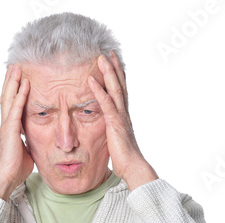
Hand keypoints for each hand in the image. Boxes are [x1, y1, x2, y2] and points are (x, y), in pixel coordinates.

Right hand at [0, 64, 33, 199]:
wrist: (4, 180)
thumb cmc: (15, 169)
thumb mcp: (26, 151)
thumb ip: (29, 142)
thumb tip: (35, 141)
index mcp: (10, 129)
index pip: (11, 105)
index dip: (14, 90)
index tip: (18, 77)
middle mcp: (6, 124)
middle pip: (7, 97)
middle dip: (11, 81)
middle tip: (15, 65)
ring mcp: (6, 127)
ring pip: (8, 99)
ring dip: (13, 82)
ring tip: (16, 68)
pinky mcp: (10, 131)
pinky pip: (15, 110)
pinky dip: (20, 96)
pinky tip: (24, 85)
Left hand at [88, 52, 157, 190]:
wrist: (133, 167)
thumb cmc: (124, 158)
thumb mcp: (114, 140)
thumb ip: (111, 131)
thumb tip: (107, 130)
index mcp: (123, 116)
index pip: (121, 91)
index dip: (117, 76)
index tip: (113, 63)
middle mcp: (124, 113)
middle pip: (120, 85)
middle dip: (114, 68)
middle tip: (108, 52)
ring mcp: (120, 117)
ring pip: (115, 89)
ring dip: (108, 72)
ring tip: (101, 57)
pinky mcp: (114, 123)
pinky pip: (106, 104)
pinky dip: (98, 91)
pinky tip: (91, 80)